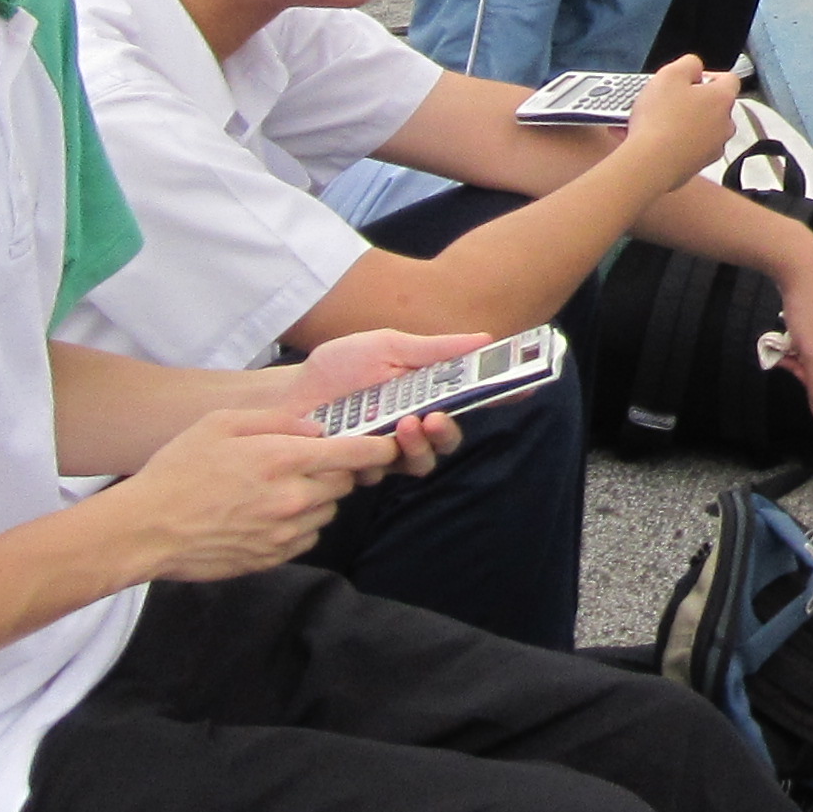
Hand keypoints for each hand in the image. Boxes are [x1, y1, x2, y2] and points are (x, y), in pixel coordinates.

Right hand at [112, 400, 404, 581]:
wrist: (145, 529)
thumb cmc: (178, 470)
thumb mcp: (222, 423)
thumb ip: (277, 421)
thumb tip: (317, 429)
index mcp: (283, 459)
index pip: (355, 454)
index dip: (379, 448)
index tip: (389, 445)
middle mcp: (292, 498)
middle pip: (344, 483)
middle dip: (336, 470)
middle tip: (307, 462)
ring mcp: (284, 532)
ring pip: (327, 512)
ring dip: (316, 499)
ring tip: (278, 489)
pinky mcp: (272, 557)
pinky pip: (306, 538)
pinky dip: (298, 525)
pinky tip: (267, 515)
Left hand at [273, 328, 484, 486]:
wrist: (289, 394)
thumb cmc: (338, 367)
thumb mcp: (388, 346)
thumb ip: (434, 350)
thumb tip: (485, 338)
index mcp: (425, 393)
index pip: (470, 397)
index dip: (501, 395)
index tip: (524, 389)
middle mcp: (414, 424)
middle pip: (450, 439)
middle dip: (449, 432)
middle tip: (435, 418)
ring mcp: (389, 449)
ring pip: (422, 462)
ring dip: (419, 447)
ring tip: (404, 426)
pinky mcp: (364, 468)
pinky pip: (383, 473)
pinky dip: (377, 459)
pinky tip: (359, 442)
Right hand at [628, 54, 741, 181]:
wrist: (650, 164)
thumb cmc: (661, 121)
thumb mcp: (670, 74)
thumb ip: (688, 64)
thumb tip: (695, 67)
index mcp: (722, 99)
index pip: (729, 79)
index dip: (709, 75)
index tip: (691, 78)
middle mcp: (724, 125)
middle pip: (713, 106)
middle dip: (693, 102)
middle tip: (669, 99)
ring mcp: (712, 148)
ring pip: (700, 129)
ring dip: (683, 123)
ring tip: (654, 121)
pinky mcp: (697, 166)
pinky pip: (688, 148)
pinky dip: (674, 143)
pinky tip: (652, 139)